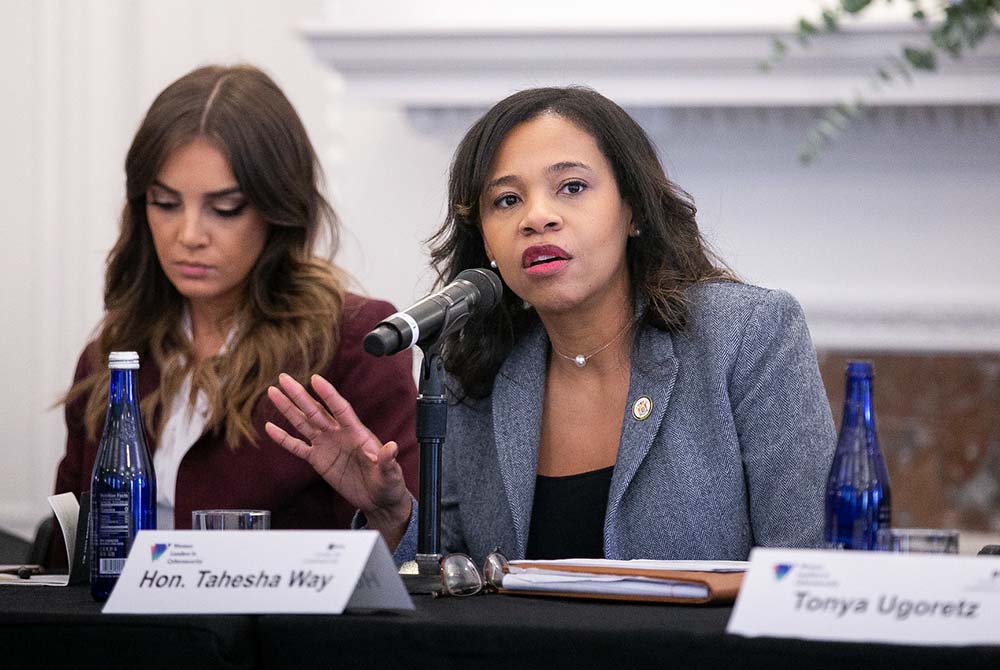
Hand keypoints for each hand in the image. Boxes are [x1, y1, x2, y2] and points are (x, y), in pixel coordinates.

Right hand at [265, 373, 411, 545]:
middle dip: (299, 395)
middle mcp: (339, 434)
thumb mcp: (390, 474)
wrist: (377, 499)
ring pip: (303, 423)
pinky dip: (283, 438)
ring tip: (273, 392)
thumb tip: (392, 448)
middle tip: (283, 378)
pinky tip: (270, 427)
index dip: (328, 395)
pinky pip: (297, 447)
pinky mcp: (318, 460)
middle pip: (315, 411)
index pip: (340, 409)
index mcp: (356, 433)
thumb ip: (387, 460)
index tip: (316, 379)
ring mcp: (327, 445)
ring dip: (288, 409)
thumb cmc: (387, 483)